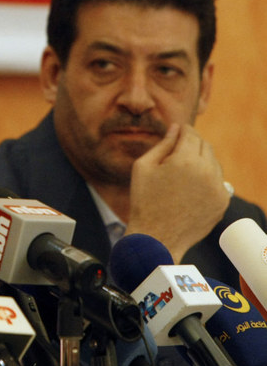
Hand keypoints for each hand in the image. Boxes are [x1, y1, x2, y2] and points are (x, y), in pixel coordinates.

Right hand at [127, 123, 230, 262]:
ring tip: (182, 173)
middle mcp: (206, 171)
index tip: (178, 130)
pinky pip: (217, 181)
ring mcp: (217, 187)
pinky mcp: (222, 201)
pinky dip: (206, 179)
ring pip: (213, 162)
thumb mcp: (143, 167)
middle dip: (192, 144)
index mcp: (185, 160)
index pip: (190, 134)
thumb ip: (162, 144)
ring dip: (200, 161)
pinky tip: (190, 188)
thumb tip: (175, 129)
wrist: (157, 237)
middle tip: (177, 152)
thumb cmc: (144, 201)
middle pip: (205, 146)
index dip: (183, 130)